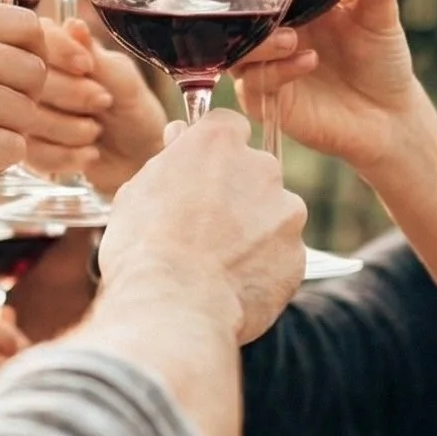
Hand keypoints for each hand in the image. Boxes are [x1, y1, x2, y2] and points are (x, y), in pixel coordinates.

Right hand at [41, 20, 167, 193]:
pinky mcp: (26, 149)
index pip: (38, 37)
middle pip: (29, 79)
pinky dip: (67, 157)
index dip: (61, 54)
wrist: (138, 160)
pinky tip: (88, 154)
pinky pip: (32, 153)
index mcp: (58, 51)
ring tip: (95, 131)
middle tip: (102, 103)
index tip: (86, 68)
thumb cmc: (135, 114)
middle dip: (73, 97)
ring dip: (70, 131)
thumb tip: (74, 25)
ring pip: (27, 119)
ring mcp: (25, 114)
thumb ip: (96, 56)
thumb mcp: (124, 82)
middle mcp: (34, 80)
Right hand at [99, 111, 303, 343]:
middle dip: (237, 193)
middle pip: (256, 172)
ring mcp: (286, 213)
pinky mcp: (297, 256)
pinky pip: (281, 255)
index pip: (228, 127)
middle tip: (204, 227)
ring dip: (253, 232)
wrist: (172, 307)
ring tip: (215, 264)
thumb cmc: (143, 248)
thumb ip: (170, 159)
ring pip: (273, 215)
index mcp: (219, 143)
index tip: (200, 173)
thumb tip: (180, 137)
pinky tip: (230, 286)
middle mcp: (262, 168)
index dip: (213, 153)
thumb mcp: (138, 190)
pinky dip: (262, 267)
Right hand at [232, 0, 425, 174]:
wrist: (391, 115)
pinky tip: (307, 62)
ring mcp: (266, 68)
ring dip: (259, 44)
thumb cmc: (382, 57)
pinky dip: (275, 73)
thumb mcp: (380, 11)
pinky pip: (254, 87)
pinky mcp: (269, 103)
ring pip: (235, 52)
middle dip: (244, 10)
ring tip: (291, 39)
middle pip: (234, 17)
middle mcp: (271, 33)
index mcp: (290, 5)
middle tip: (271, 7)